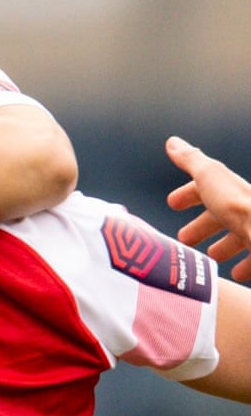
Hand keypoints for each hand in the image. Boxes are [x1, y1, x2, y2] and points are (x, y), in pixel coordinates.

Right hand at [165, 136, 250, 280]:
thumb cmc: (241, 209)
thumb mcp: (210, 178)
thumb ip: (192, 161)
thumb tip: (173, 142)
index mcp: (233, 189)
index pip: (208, 187)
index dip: (189, 193)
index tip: (172, 204)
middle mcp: (248, 208)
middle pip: (223, 214)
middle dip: (203, 224)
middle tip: (184, 238)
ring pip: (240, 236)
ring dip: (223, 245)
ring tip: (209, 257)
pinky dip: (244, 265)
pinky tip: (235, 273)